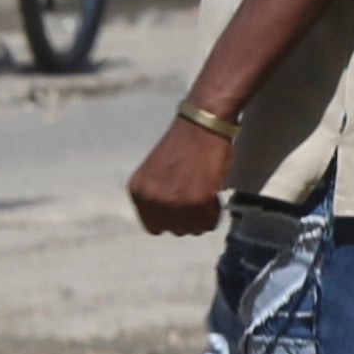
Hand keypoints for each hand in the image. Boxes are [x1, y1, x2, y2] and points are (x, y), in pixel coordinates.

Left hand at [126, 114, 235, 235]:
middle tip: (198, 202)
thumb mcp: (155, 173)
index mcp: (138, 192)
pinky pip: (208, 223)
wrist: (202, 124)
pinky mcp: (197, 202)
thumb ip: (155, 196)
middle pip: (173, 230)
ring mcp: (174, 203)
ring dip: (202, 218)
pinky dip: (215, 214)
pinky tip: (214, 196)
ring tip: (206, 197)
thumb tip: (166, 218)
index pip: (153, 226)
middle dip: (188, 219)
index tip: (181, 209)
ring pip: (191, 229)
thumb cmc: (183, 145)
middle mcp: (152, 200)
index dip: (170, 219)